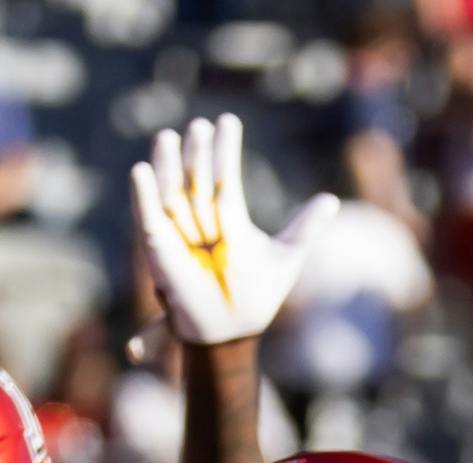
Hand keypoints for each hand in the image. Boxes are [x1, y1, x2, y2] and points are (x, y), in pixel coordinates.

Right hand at [131, 114, 328, 345]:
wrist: (233, 331)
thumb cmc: (256, 294)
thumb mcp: (286, 257)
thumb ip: (305, 228)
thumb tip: (332, 200)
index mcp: (227, 215)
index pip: (225, 174)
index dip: (225, 149)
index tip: (228, 121)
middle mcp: (200, 217)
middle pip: (196, 177)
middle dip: (197, 153)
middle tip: (200, 126)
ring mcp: (178, 231)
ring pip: (170, 190)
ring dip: (166, 164)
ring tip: (168, 137)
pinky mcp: (157, 248)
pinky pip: (146, 218)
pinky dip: (142, 196)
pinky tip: (140, 171)